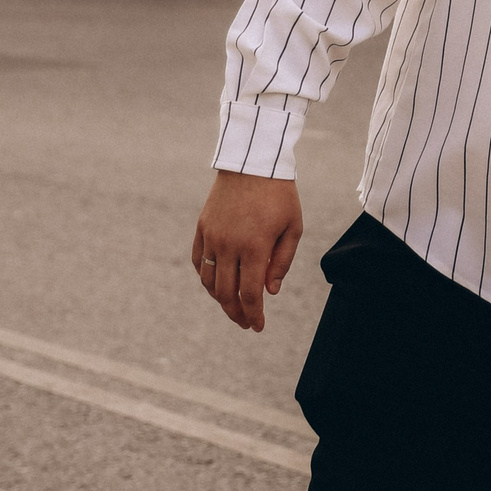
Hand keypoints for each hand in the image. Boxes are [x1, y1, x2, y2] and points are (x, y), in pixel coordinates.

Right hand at [192, 171, 303, 331]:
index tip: (258, 327)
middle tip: (246, 323)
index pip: (250, 294)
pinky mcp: (202, 228)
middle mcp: (229, 245)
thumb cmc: (279, 195)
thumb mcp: (293, 227)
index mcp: (254, 247)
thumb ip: (282, 262)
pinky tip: (216, 283)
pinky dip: (205, 277)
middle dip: (236, 313)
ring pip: (208, 281)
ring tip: (232, 306)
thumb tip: (270, 291)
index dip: (253, 315)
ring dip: (219, 299)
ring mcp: (212, 237)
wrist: (253, 162)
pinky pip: (197, 261)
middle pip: (226, 293)